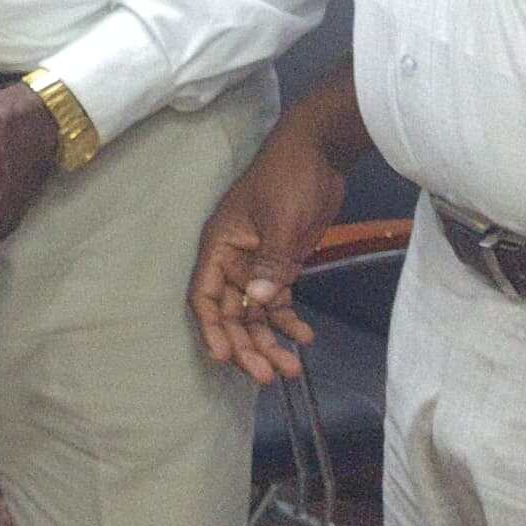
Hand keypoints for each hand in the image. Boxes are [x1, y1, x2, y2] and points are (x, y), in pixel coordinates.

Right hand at [190, 115, 349, 382]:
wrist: (321, 150)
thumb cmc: (289, 178)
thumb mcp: (280, 221)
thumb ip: (270, 263)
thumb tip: (257, 302)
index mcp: (220, 246)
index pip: (205, 296)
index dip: (212, 329)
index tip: (224, 358)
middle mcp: (233, 260)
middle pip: (231, 313)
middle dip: (247, 345)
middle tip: (268, 375)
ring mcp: (257, 263)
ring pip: (256, 312)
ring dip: (270, 339)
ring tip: (290, 368)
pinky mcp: (282, 263)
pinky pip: (279, 300)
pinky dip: (289, 320)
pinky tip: (305, 337)